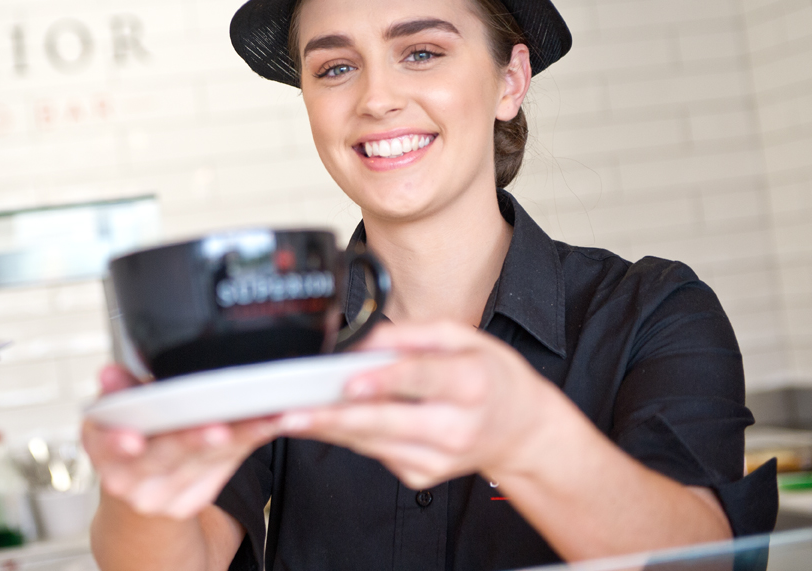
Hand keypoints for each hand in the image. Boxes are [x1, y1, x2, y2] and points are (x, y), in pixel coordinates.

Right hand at [82, 364, 279, 518]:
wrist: (135, 494)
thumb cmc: (130, 438)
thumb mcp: (113, 415)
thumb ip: (119, 391)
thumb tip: (108, 374)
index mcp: (104, 455)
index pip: (109, 449)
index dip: (119, 444)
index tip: (133, 440)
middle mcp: (132, 483)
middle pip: (166, 456)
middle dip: (193, 441)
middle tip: (217, 428)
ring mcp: (166, 495)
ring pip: (207, 461)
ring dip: (241, 436)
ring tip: (266, 416)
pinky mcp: (197, 496)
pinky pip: (229, 464)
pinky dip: (253, 439)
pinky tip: (275, 421)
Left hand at [275, 322, 565, 488]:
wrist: (521, 430)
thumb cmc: (490, 377)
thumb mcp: (463, 337)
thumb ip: (413, 335)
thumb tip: (363, 341)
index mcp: (471, 382)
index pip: (420, 379)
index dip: (382, 381)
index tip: (348, 382)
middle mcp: (456, 425)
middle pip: (386, 421)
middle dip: (334, 416)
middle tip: (292, 412)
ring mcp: (440, 458)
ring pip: (372, 442)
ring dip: (328, 429)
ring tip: (290, 416)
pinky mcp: (423, 475)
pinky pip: (376, 453)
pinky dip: (349, 437)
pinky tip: (326, 423)